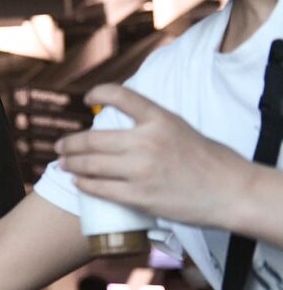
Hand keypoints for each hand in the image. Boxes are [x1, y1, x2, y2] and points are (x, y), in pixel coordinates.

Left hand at [56, 84, 252, 229]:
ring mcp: (140, 170)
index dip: (98, 92)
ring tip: (62, 164)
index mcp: (160, 119)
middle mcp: (147, 141)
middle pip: (92, 139)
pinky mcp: (138, 196)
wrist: (231, 192)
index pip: (120, 96)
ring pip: (90, 165)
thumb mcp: (182, 129)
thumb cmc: (210, 161)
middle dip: (69, 144)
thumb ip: (153, 127)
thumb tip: (124, 127)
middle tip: (59, 147)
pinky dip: (84, 185)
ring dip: (70, 164)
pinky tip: (78, 182)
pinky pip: (99, 189)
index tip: (86, 97)